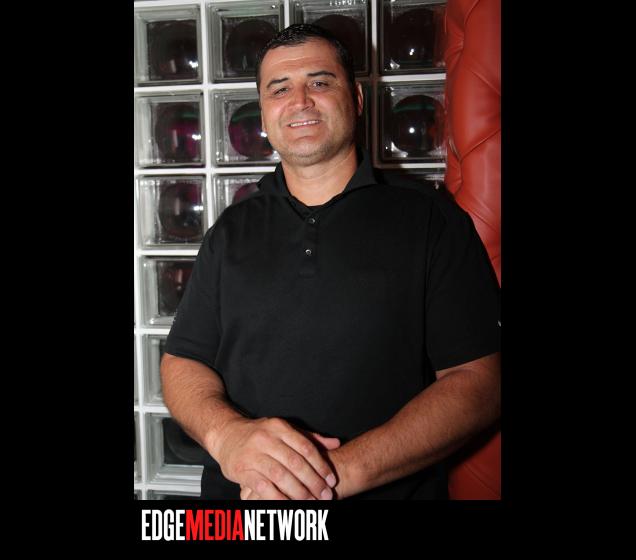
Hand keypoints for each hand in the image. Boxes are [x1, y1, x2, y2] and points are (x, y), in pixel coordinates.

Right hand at [213, 417, 339, 499]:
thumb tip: (336, 443)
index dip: (321, 465)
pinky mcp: (242, 469)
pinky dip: (277, 497)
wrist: (226, 434)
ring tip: (311, 502)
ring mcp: (253, 454)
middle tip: (325, 495)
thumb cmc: (260, 434)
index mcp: (280, 427)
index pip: (306, 448)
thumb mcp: (284, 430)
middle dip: (313, 482)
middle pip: (295, 463)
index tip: (331, 480)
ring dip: (298, 492)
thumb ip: (310, 437)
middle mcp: (266, 439)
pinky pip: (263, 487)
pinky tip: (288, 505)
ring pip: (281, 475)